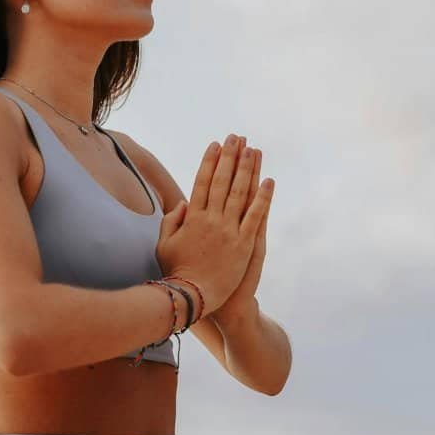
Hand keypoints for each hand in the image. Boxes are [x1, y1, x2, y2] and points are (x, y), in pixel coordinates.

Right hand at [155, 133, 273, 316]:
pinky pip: (257, 216)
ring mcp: (229, 231)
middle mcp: (211, 219)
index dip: (209, 162)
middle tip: (236, 138)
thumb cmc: (176, 273)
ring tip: (253, 150)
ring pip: (241, 193)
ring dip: (248, 169)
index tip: (215, 145)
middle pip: (223, 181)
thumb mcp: (164, 245)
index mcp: (192, 218)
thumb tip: (183, 203)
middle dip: (230, 157)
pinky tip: (269, 181)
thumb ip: (171, 221)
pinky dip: (263, 198)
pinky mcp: (245, 245)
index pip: (202, 182)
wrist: (193, 297)